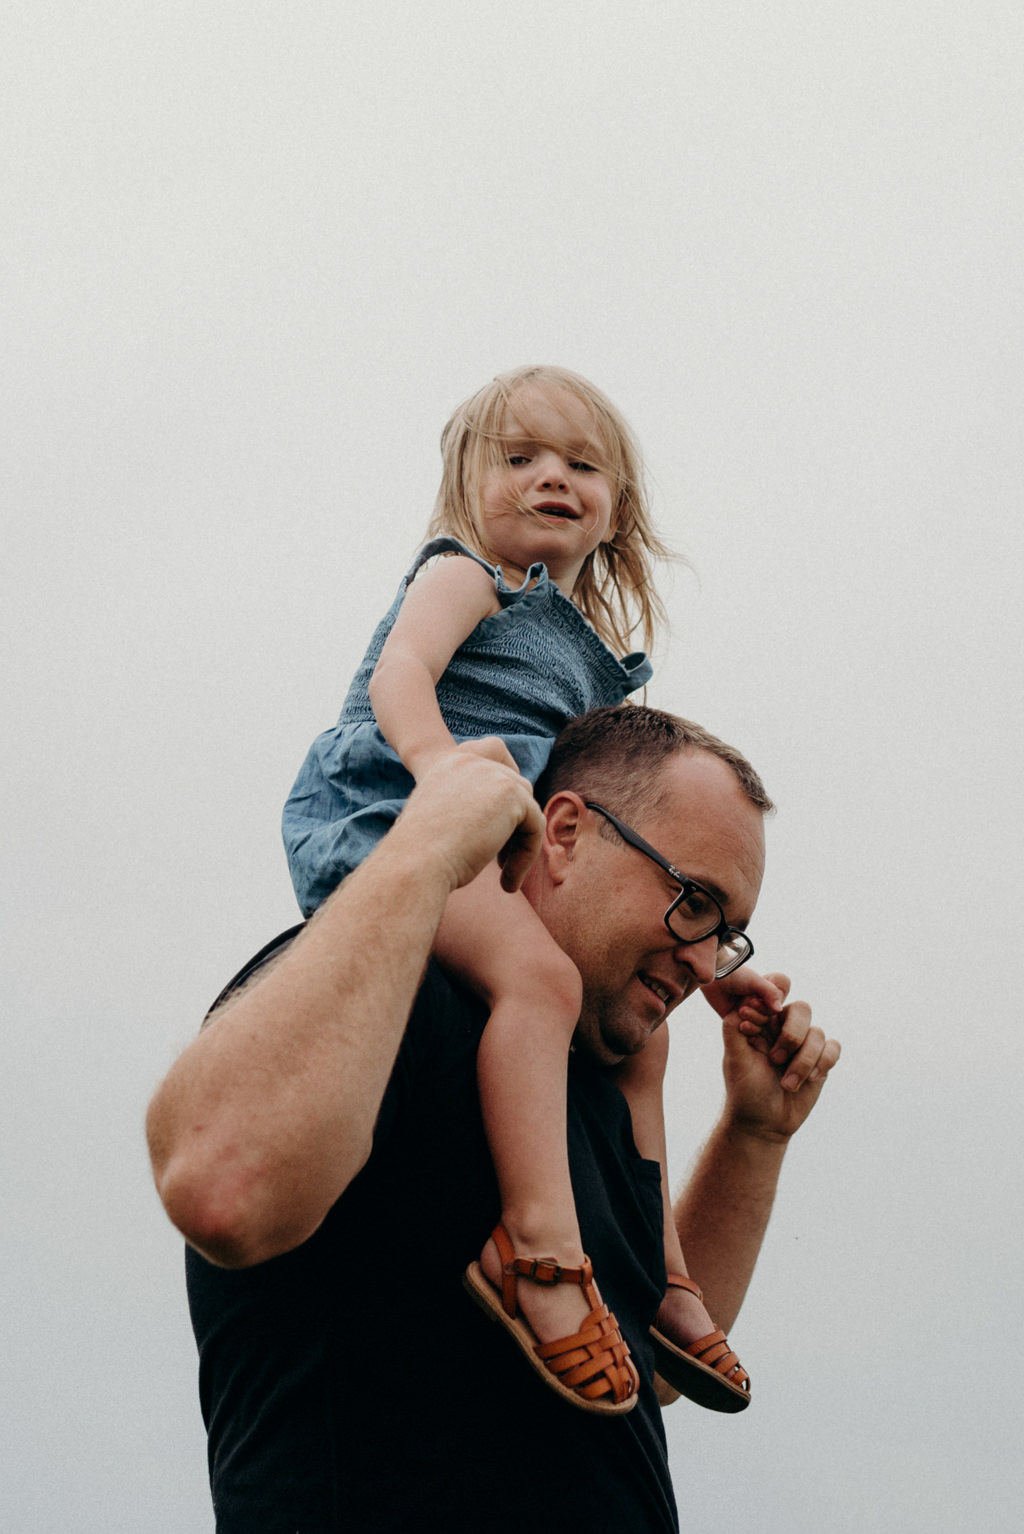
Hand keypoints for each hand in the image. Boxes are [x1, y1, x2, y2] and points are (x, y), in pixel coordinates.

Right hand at [395, 746, 543, 893]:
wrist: (415, 863)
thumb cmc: (420, 857)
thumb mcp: (441, 822)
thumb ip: (468, 808)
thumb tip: (505, 818)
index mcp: (448, 763)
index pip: (493, 750)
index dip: (506, 777)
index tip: (504, 818)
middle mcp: (470, 760)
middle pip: (516, 786)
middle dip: (514, 823)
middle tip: (500, 861)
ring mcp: (492, 773)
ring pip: (527, 809)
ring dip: (520, 844)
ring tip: (504, 875)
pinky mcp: (512, 793)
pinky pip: (534, 827)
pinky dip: (526, 857)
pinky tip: (506, 882)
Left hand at [702, 964, 785, 1032]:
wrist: (715, 979)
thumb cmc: (736, 975)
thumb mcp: (755, 981)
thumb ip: (769, 992)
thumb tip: (779, 1010)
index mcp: (768, 995)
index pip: (775, 1009)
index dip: (765, 1008)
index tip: (752, 1000)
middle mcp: (761, 1005)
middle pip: (767, 1020)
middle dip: (756, 1016)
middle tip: (742, 1009)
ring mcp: (750, 1014)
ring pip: (758, 1027)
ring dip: (751, 1024)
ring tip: (739, 1013)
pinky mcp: (738, 1022)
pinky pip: (747, 1033)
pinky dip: (747, 1033)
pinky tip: (741, 1029)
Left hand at [718, 972, 840, 1142]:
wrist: (764, 1123)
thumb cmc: (745, 1090)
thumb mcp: (734, 1060)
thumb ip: (733, 1030)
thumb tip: (742, 1004)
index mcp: (763, 1023)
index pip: (772, 999)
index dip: (766, 1009)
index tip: (753, 1031)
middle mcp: (785, 1029)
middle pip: (802, 1009)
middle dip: (791, 1035)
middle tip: (775, 1059)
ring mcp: (804, 1044)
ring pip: (817, 1033)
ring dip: (803, 1060)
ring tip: (788, 1084)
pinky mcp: (821, 1060)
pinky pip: (833, 1047)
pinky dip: (823, 1063)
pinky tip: (811, 1080)